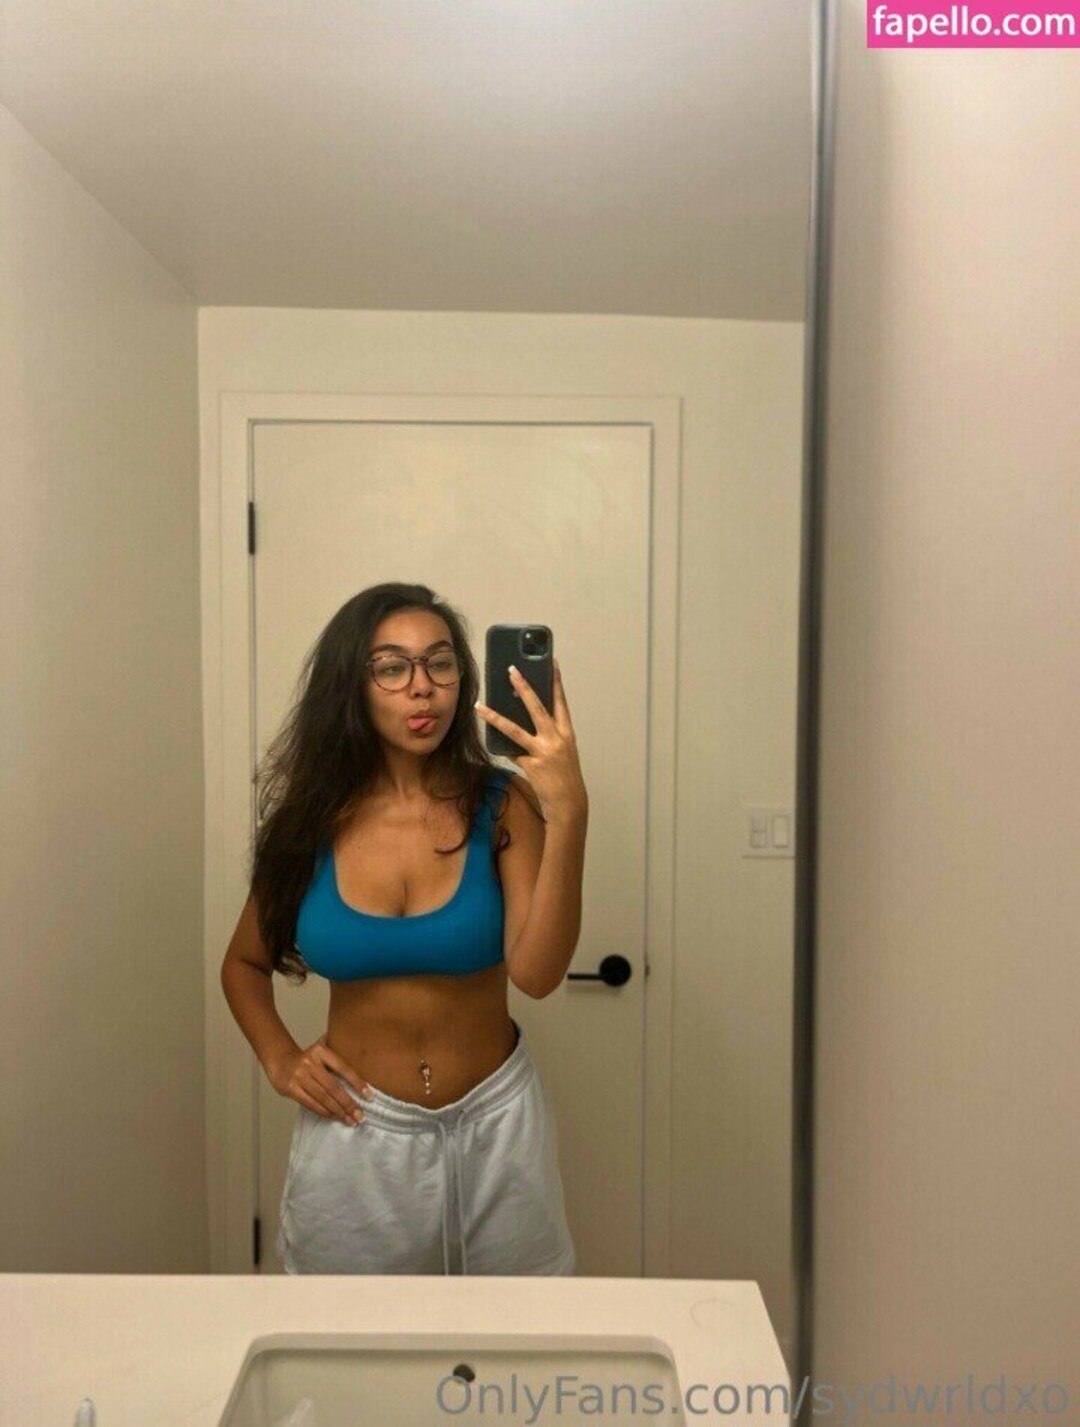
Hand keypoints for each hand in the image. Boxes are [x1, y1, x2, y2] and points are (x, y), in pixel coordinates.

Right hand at [268, 1033, 374, 1125]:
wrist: (280, 1061)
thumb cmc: (307, 1058)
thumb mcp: (320, 1048)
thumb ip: (337, 1048)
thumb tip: (360, 1050)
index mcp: (320, 1051)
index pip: (343, 1068)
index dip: (357, 1082)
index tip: (369, 1096)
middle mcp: (309, 1062)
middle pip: (333, 1087)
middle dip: (348, 1103)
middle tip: (360, 1116)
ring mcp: (299, 1076)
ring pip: (323, 1097)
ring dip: (338, 1111)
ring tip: (350, 1120)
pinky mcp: (290, 1088)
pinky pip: (310, 1103)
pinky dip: (323, 1111)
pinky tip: (334, 1116)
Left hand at [474, 657, 587, 823]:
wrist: (569, 803)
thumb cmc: (566, 776)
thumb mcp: (563, 751)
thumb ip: (549, 736)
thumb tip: (525, 721)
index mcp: (567, 733)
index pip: (561, 702)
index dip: (556, 682)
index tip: (552, 663)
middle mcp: (556, 739)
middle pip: (537, 707)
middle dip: (524, 687)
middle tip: (512, 670)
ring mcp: (542, 752)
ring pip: (514, 729)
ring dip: (495, 717)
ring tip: (480, 706)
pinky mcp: (530, 765)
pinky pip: (511, 751)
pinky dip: (502, 746)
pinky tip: (490, 739)